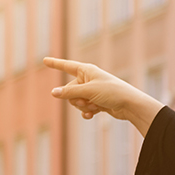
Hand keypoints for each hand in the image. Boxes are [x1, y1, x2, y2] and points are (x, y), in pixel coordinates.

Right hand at [46, 57, 161, 133]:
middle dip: (75, 98)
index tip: (44, 60)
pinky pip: (84, 108)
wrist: (130, 105)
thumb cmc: (112, 93)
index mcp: (86, 70)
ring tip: (95, 105)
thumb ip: (69, 92)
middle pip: (69, 90)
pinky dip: (87, 111)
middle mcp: (88, 79)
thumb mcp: (88, 91)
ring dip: (83, 105)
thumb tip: (53, 93)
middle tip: (87, 100)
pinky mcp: (97, 102)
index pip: (66, 66)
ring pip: (76, 101)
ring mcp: (92, 91)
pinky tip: (92, 114)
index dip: (55, 64)